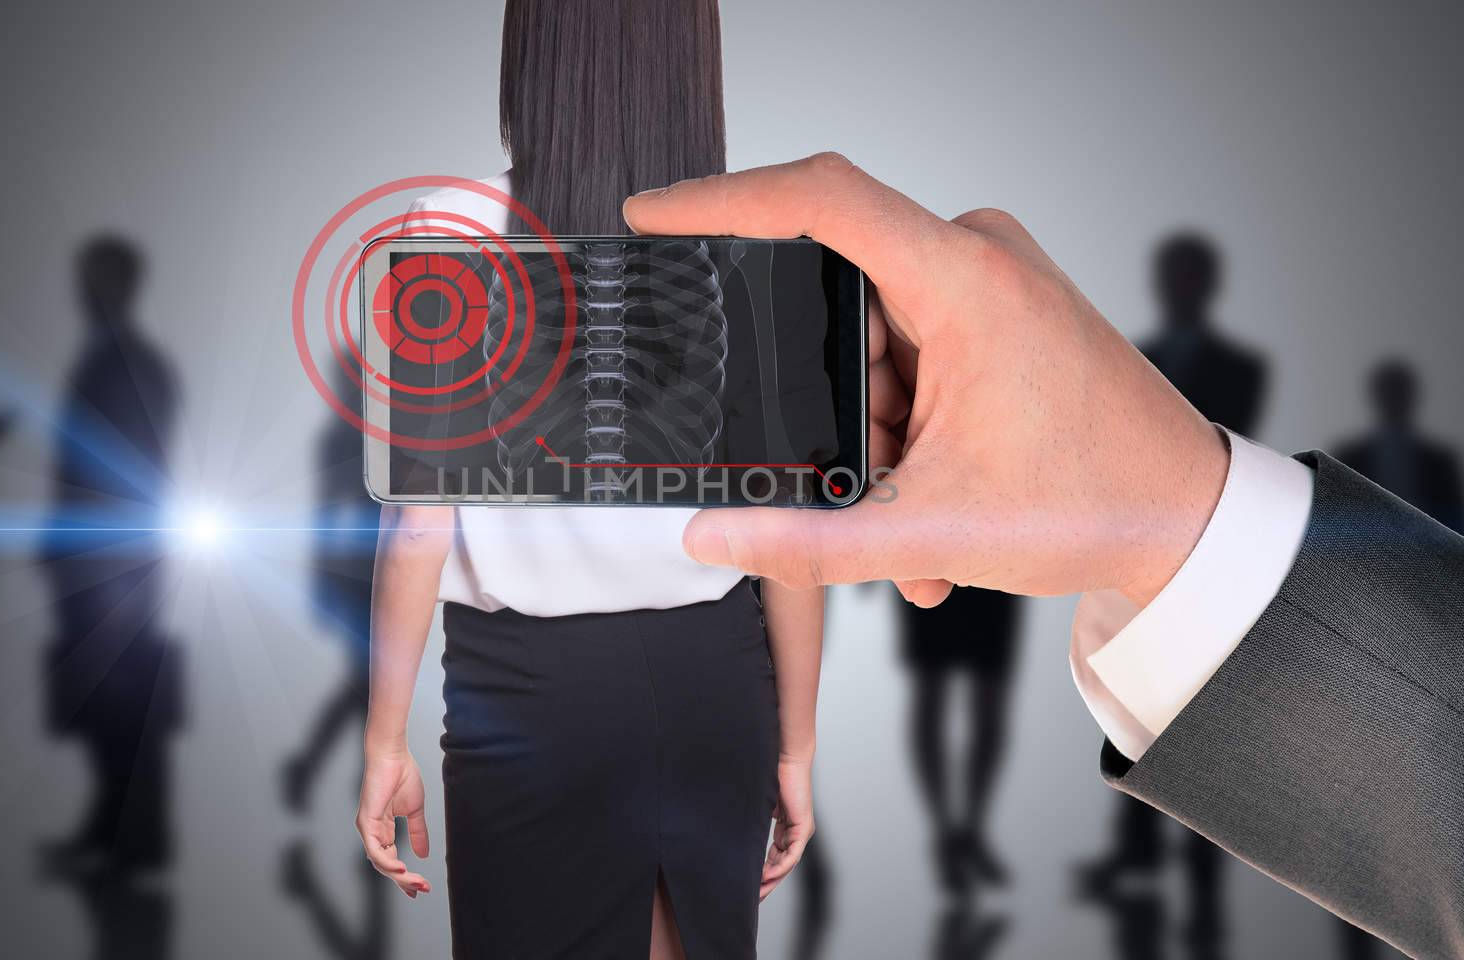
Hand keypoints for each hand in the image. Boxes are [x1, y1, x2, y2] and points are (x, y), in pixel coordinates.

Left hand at [355, 749, 431, 897]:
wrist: (393, 756)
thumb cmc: (402, 775)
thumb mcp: (414, 811)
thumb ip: (417, 832)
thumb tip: (423, 854)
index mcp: (383, 830)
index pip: (391, 860)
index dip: (403, 876)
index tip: (418, 889)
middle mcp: (373, 832)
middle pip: (386, 865)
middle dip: (404, 881)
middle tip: (420, 889)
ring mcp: (367, 828)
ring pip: (380, 862)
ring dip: (398, 875)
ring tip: (415, 882)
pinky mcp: (365, 822)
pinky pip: (375, 850)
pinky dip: (387, 862)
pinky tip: (401, 868)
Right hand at [624, 153, 1227, 606]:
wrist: (1187, 521)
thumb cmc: (1097, 505)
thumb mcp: (931, 534)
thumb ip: (807, 543)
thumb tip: (712, 538)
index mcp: (965, 280)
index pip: (818, 199)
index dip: (720, 200)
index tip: (653, 215)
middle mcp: (978, 257)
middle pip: (837, 302)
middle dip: (832, 403)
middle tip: (867, 477)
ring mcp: (991, 279)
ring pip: (872, 340)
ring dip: (875, 430)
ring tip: (915, 510)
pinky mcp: (998, 307)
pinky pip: (910, 349)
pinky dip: (905, 421)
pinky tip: (931, 490)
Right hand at [760, 754, 815, 900]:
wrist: (785, 756)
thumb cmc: (771, 772)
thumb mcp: (758, 802)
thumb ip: (752, 818)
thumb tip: (731, 827)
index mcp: (785, 827)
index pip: (774, 856)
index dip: (762, 873)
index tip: (749, 886)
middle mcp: (795, 831)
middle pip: (781, 865)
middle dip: (767, 883)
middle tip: (752, 898)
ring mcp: (801, 830)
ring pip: (787, 864)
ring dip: (772, 879)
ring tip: (757, 893)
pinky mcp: (803, 827)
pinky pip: (792, 854)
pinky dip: (780, 867)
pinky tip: (768, 877)